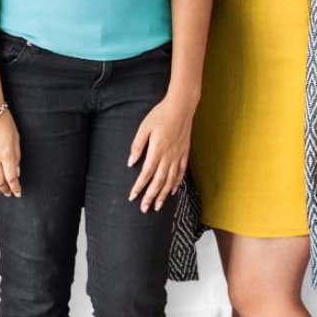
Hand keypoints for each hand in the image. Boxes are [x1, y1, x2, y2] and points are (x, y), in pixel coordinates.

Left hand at [128, 95, 194, 211]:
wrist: (181, 107)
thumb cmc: (160, 115)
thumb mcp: (144, 128)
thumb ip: (137, 146)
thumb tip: (131, 162)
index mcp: (157, 150)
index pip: (146, 174)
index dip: (139, 187)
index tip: (132, 197)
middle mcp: (168, 156)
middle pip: (158, 182)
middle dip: (150, 197)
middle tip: (144, 209)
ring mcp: (178, 156)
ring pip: (170, 180)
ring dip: (163, 195)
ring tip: (158, 206)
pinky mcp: (185, 153)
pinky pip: (181, 173)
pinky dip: (176, 184)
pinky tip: (172, 191)